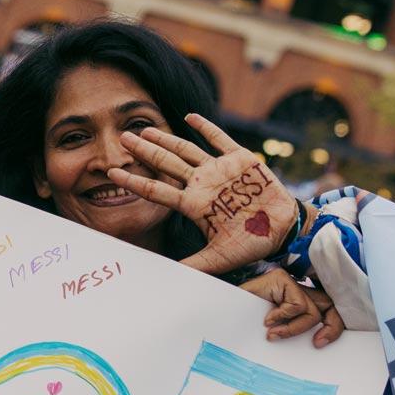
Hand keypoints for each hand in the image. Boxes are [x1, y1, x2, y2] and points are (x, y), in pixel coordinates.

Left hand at [110, 113, 304, 275]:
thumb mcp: (219, 258)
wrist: (282, 230)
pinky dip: (205, 127)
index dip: (133, 181)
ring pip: (186, 150)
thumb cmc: (251, 244)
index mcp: (193, 204)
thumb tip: (169, 277)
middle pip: (165, 163)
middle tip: (122, 138)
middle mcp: (201, 184)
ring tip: (146, 129)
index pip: (156, 190)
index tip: (111, 173)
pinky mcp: (239, 159)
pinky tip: (189, 117)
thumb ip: (194, 265)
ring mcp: (219, 170)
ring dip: (166, 138)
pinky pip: (219, 139)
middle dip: (144, 151)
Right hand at [239, 269, 342, 346]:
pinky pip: (297, 306)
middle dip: (332, 326)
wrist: (220, 312)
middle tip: (318, 343)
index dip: (332, 326)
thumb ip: (293, 332)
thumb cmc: (242, 324)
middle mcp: (296, 289)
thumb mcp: (275, 332)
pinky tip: (267, 320)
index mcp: (297, 301)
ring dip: (295, 328)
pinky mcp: (282, 279)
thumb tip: (316, 345)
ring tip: (274, 334)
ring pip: (313, 310)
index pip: (327, 309)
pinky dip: (283, 318)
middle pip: (330, 305)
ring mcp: (289, 282)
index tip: (319, 343)